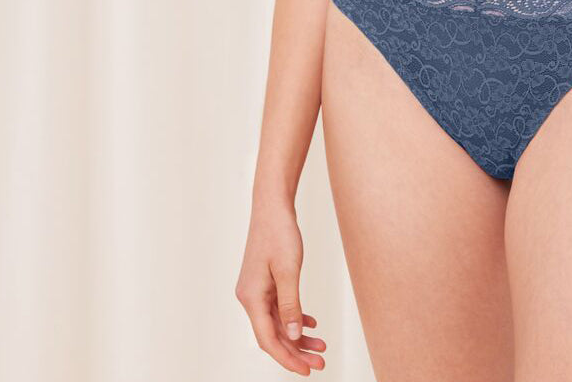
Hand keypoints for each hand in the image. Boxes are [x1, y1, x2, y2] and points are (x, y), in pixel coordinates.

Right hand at [236, 199, 327, 373]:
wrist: (272, 206)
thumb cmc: (279, 233)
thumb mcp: (289, 270)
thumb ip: (291, 304)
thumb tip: (293, 336)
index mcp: (251, 298)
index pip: (268, 339)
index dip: (287, 358)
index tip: (307, 370)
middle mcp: (250, 297)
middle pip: (273, 334)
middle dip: (296, 351)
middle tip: (320, 363)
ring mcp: (257, 290)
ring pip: (278, 322)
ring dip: (298, 336)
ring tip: (321, 346)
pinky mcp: (265, 282)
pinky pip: (279, 308)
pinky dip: (295, 317)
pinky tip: (311, 324)